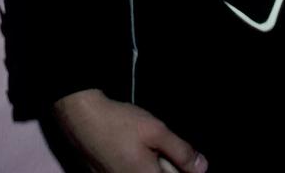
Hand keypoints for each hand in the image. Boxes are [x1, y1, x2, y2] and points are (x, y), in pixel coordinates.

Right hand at [53, 89, 208, 172]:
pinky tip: (128, 149)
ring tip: (141, 147)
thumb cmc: (118, 123)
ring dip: (150, 165)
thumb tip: (202, 168)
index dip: (182, 169)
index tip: (180, 158)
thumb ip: (181, 151)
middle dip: (166, 166)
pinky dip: (134, 164)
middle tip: (157, 148)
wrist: (81, 117)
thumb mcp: (156, 131)